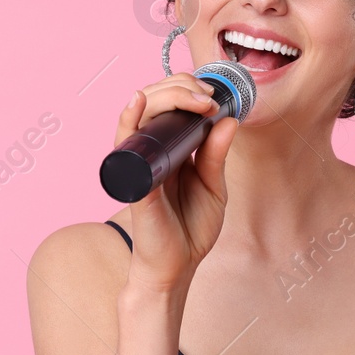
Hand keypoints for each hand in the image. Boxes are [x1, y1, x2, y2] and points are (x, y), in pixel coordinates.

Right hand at [114, 72, 237, 291]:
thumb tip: (229, 120)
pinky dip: (128, 120)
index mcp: (171, 149)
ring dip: (165, 95)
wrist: (177, 267)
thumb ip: (216, 155)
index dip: (188, 90)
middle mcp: (152, 150)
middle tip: (207, 97)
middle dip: (181, 87)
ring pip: (140, 113)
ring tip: (193, 98)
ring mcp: (140, 162)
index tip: (213, 95)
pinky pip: (125, 145)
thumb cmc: (190, 228)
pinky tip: (137, 103)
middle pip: (154, 101)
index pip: (170, 104)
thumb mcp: (213, 187)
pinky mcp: (137, 180)